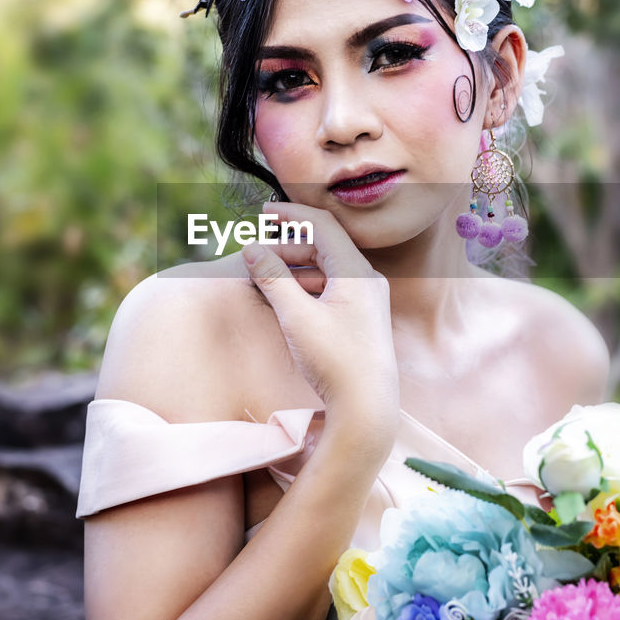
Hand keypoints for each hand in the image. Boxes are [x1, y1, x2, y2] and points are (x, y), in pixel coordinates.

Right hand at [240, 201, 398, 436]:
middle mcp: (368, 281)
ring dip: (296, 267)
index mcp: (358, 272)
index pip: (323, 225)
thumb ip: (273, 278)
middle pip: (325, 247)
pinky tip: (286, 297)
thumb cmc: (336, 362)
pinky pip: (332, 289)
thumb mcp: (296, 317)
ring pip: (327, 269)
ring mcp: (367, 300)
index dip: (291, 214)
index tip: (263, 211)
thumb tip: (251, 248)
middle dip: (288, 245)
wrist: (367, 408)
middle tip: (256, 252)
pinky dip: (307, 286)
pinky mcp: (362, 319)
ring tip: (265, 275)